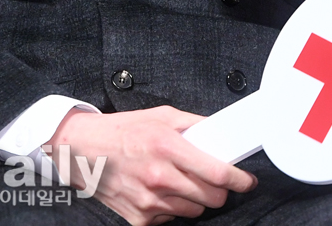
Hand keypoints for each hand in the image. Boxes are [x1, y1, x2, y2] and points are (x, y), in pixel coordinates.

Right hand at [45, 105, 256, 225]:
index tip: (247, 181)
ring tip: (178, 180)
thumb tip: (219, 134)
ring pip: (194, 211)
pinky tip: (159, 189)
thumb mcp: (161, 116)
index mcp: (167, 147)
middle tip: (212, 179)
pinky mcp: (140, 219)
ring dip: (194, 199)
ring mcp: (149, 202)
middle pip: (211, 199)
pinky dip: (172, 207)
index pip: (217, 174)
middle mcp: (159, 177)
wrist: (84, 150)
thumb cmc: (123, 130)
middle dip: (218, 190)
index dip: (239, 180)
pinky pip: (171, 219)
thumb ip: (193, 125)